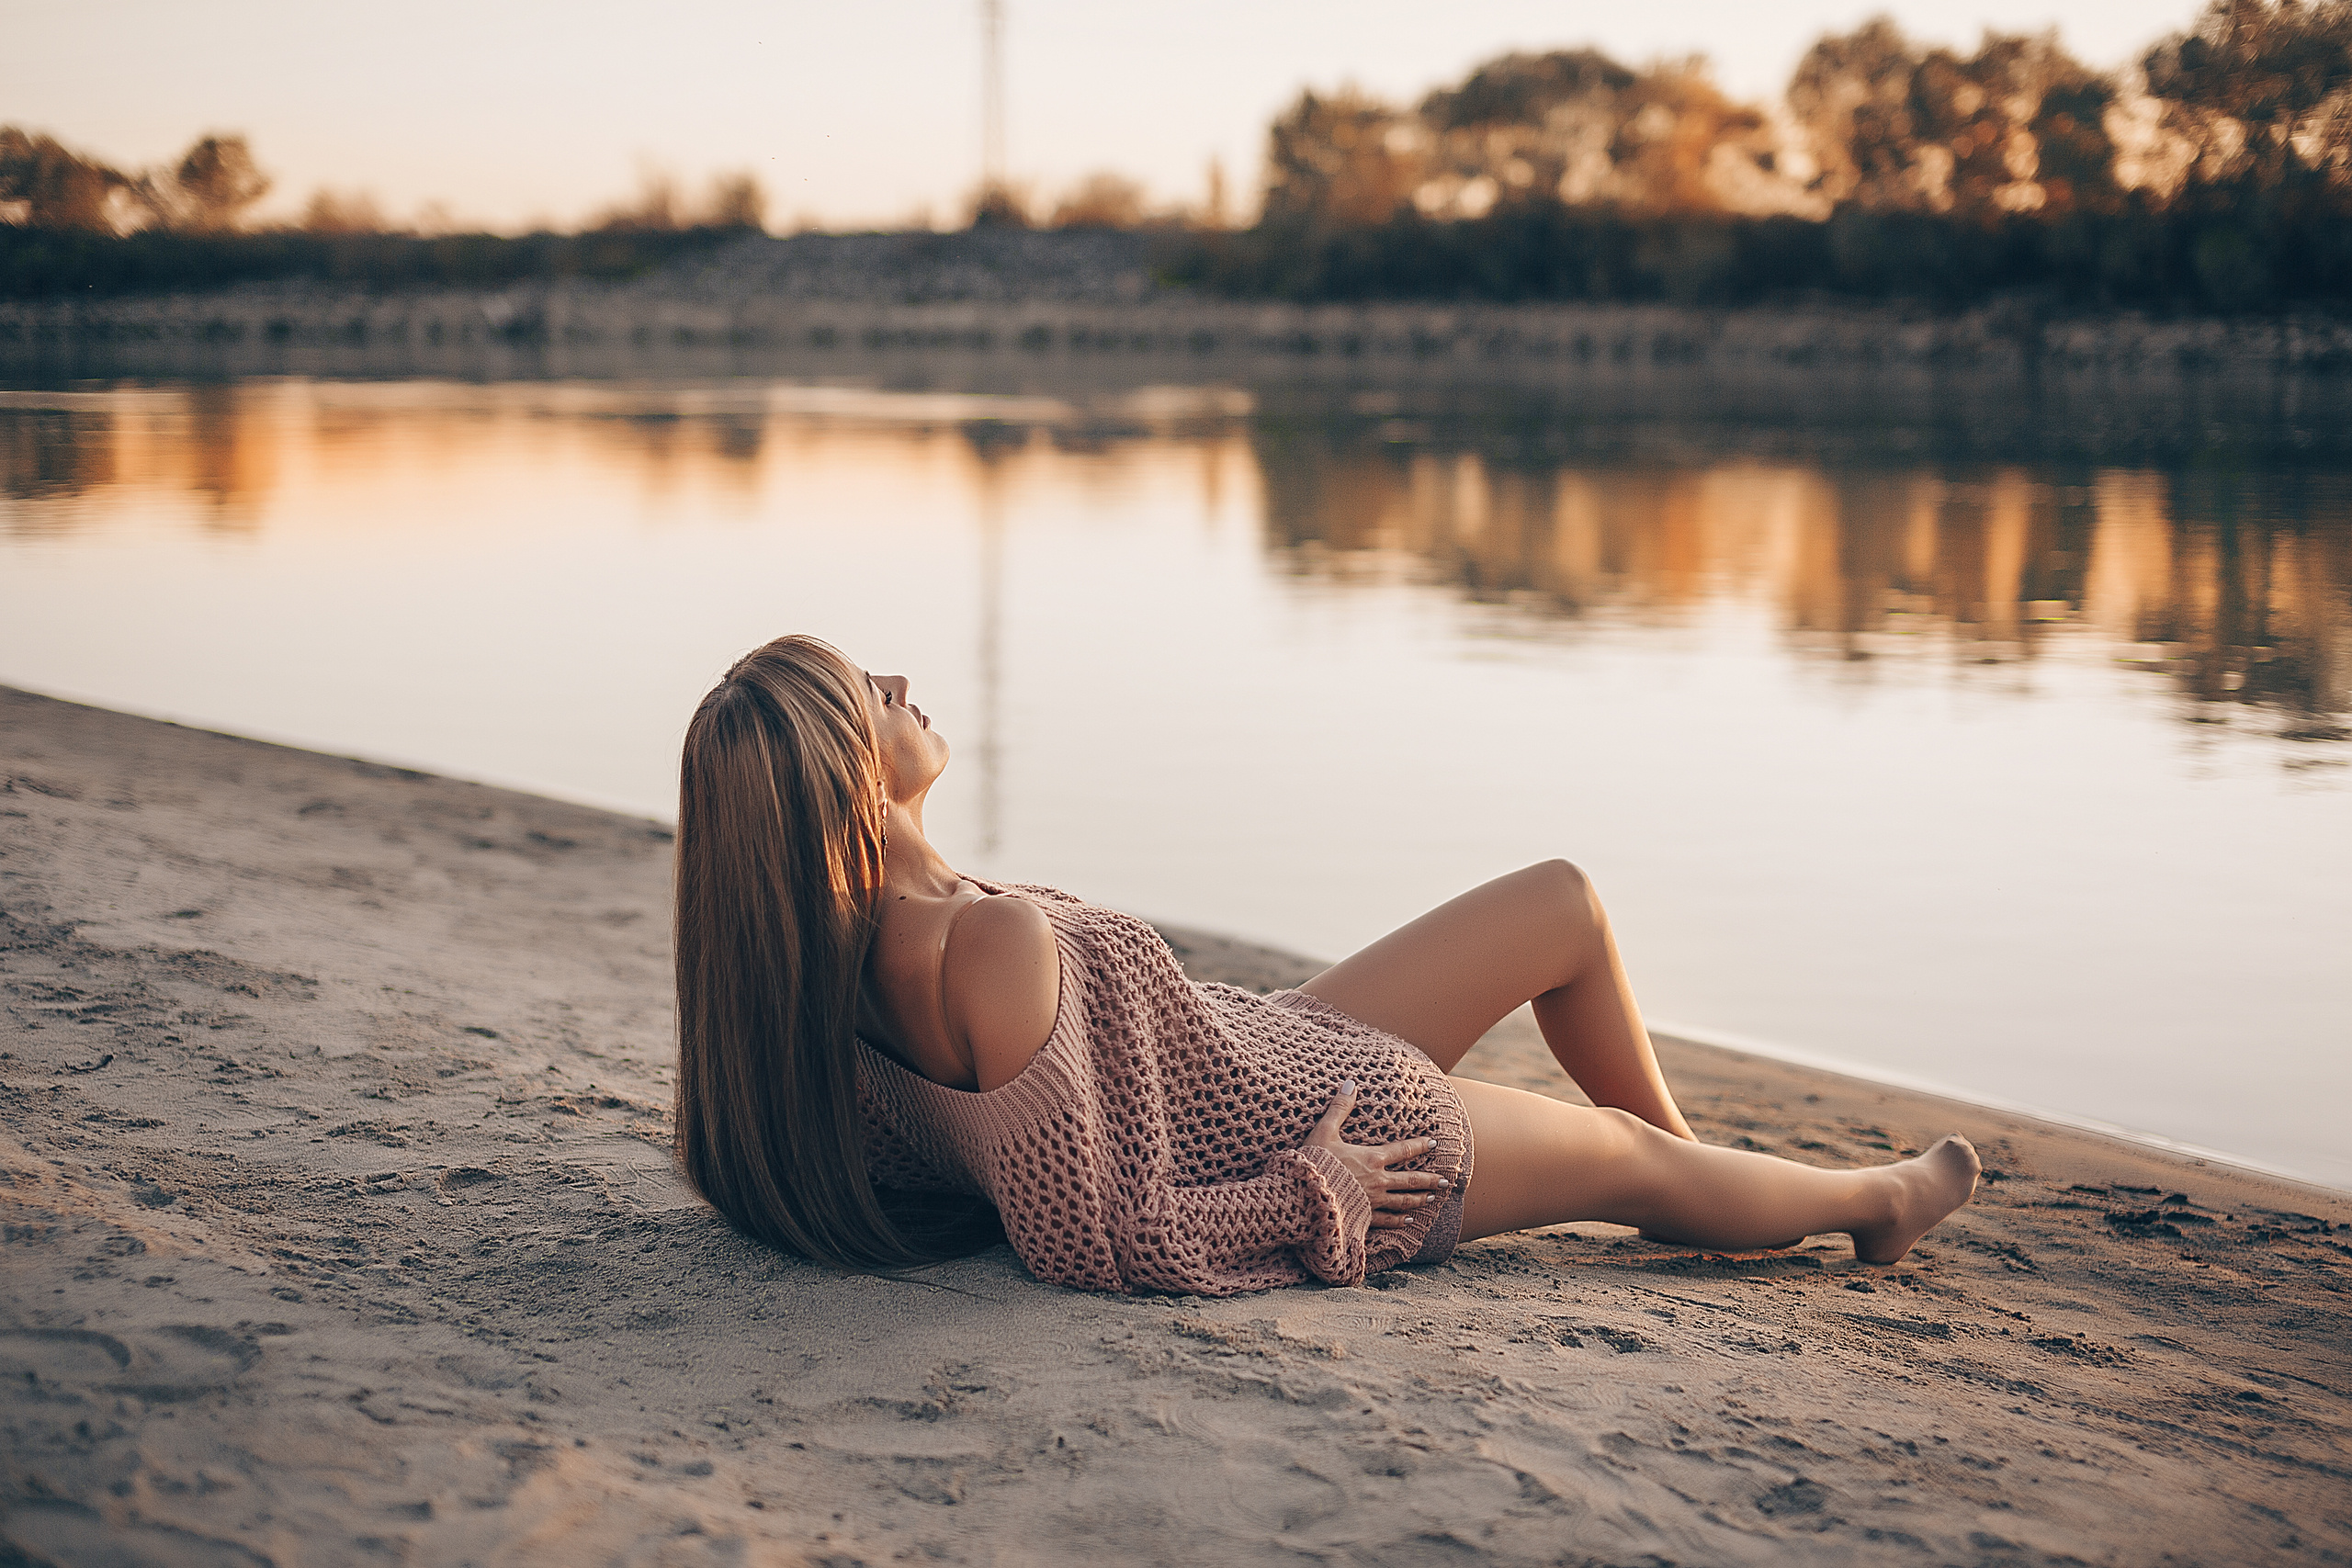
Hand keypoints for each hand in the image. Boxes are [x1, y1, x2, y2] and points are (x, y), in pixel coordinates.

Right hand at [1304, 1080, 1452, 1230]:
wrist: (1304, 1196)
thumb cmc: (1313, 1163)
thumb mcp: (1324, 1131)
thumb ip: (1339, 1108)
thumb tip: (1350, 1084)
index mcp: (1371, 1158)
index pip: (1403, 1150)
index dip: (1421, 1145)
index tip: (1435, 1143)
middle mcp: (1378, 1180)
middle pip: (1411, 1180)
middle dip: (1430, 1179)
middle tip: (1447, 1181)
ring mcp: (1373, 1201)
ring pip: (1403, 1201)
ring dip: (1420, 1199)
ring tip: (1433, 1198)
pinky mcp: (1364, 1217)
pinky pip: (1387, 1221)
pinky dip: (1399, 1221)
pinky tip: (1408, 1221)